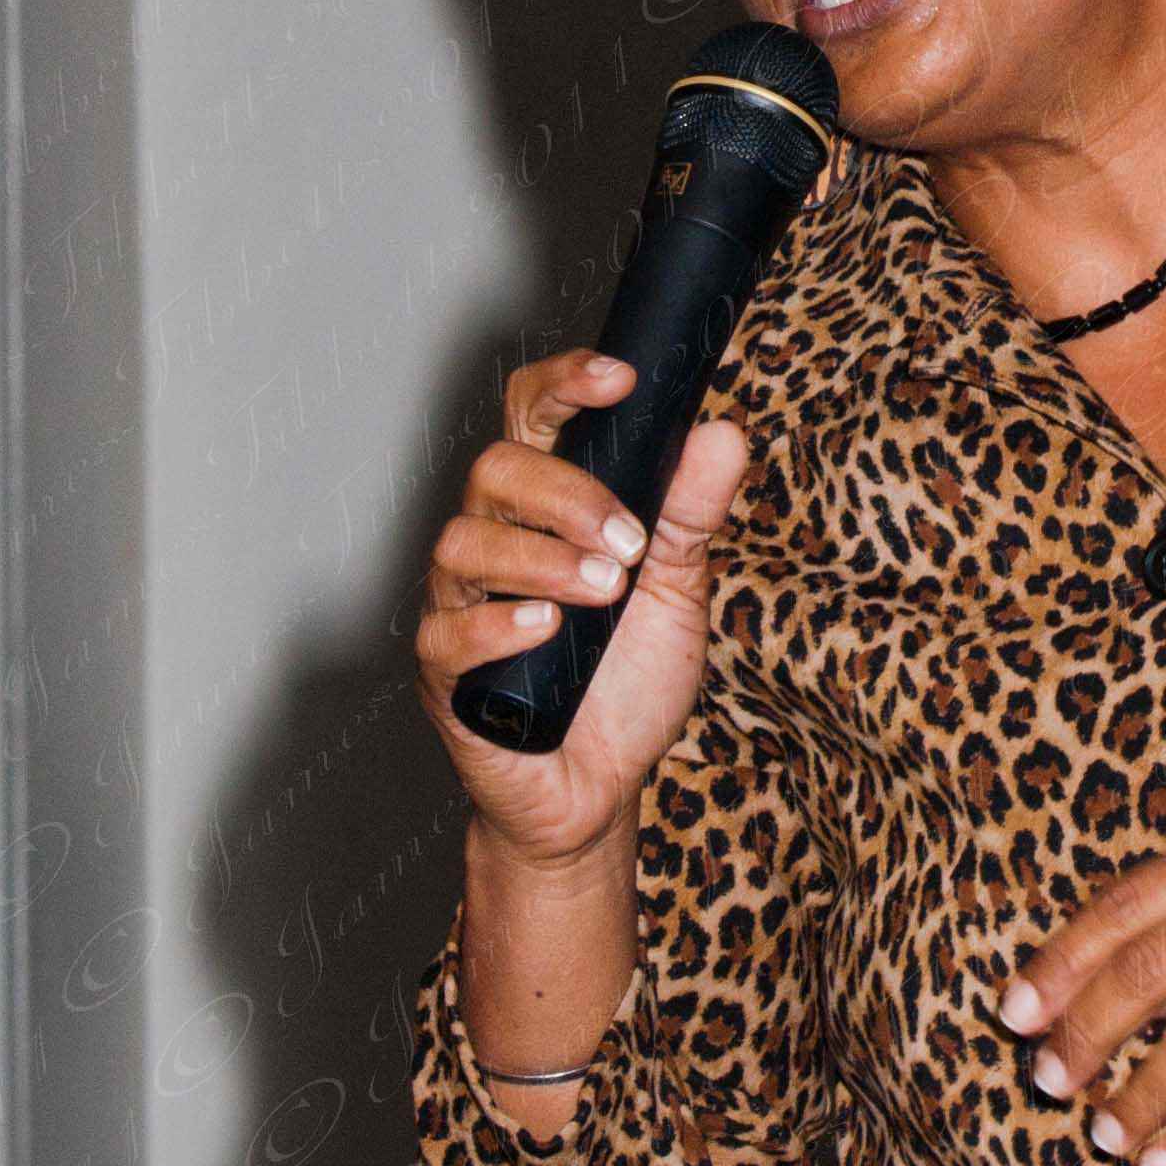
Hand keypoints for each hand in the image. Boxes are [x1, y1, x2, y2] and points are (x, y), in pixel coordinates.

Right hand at [413, 348, 753, 867]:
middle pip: (495, 469)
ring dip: (543, 560)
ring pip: (463, 543)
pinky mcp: (443, 672)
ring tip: (606, 592)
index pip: (532, 414)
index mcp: (545, 505)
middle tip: (629, 544)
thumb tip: (722, 435)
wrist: (602, 785)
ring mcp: (460, 604)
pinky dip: (498, 625)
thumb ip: (691, 513)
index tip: (619, 380)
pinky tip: (548, 630)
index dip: (564, 383)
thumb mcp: (678, 589)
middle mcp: (494, 540)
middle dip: (568, 495)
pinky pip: (445, 632)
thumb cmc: (626, 679)